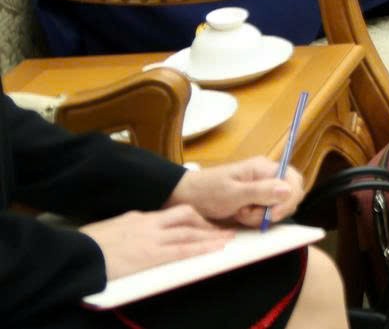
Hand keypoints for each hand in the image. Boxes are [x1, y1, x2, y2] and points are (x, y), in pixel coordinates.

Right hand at [82, 205, 233, 278]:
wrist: (79, 252)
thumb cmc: (89, 243)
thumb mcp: (112, 227)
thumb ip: (128, 225)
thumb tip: (134, 226)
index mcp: (140, 217)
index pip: (173, 213)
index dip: (192, 218)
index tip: (203, 222)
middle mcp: (151, 223)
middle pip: (187, 217)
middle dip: (206, 223)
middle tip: (222, 229)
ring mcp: (153, 238)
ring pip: (190, 233)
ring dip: (211, 236)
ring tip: (228, 238)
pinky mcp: (152, 254)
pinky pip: (184, 250)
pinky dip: (202, 249)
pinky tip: (216, 249)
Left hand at [169, 157, 305, 228]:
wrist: (184, 199)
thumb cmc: (205, 192)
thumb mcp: (232, 193)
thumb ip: (261, 191)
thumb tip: (289, 190)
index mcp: (263, 168)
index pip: (293, 180)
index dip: (290, 198)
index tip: (272, 214)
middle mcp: (267, 178)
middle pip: (290, 195)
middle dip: (274, 210)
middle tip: (250, 214)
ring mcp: (262, 191)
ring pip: (279, 207)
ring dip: (262, 216)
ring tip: (240, 214)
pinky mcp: (256, 203)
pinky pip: (268, 214)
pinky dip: (257, 220)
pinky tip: (240, 217)